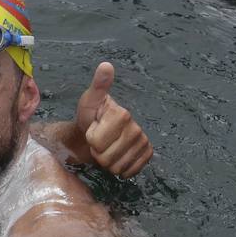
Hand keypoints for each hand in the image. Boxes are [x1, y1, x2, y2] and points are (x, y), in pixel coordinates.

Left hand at [76, 62, 152, 177]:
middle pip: (107, 157)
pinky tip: (117, 156)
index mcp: (122, 114)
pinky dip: (120, 169)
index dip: (90, 138)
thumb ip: (98, 86)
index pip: (96, 141)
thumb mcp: (89, 101)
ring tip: (106, 148)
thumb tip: (106, 65)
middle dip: (97, 152)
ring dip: (106, 162)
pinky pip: (130, 171)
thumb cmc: (90, 116)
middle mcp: (137, 128)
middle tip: (97, 141)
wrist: (98, 133)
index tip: (92, 129)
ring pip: (117, 167)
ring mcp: (143, 142)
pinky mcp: (147, 154)